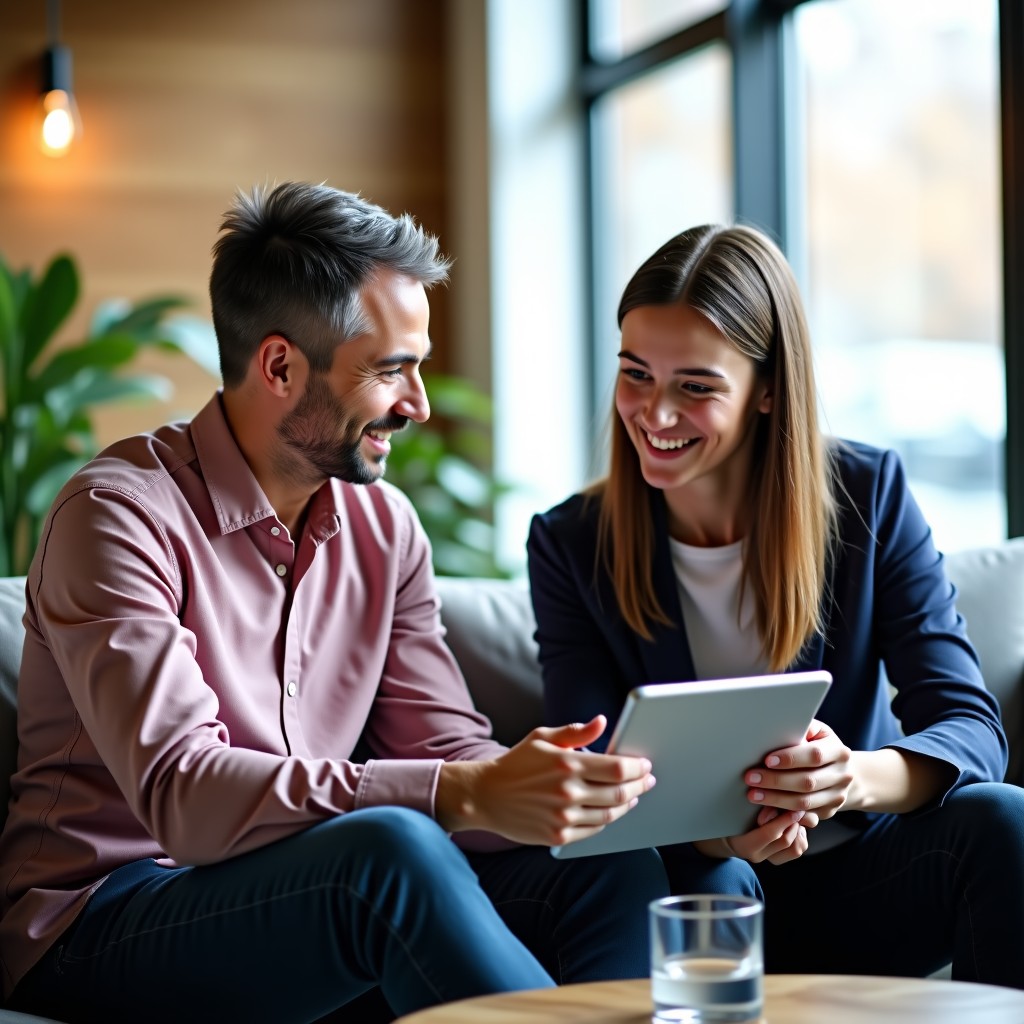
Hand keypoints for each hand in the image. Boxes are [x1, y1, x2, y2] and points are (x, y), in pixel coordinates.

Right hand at [436, 715, 655, 845]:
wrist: (485, 796)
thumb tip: (602, 722)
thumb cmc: (515, 763)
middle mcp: (568, 793)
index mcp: (567, 764)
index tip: (645, 764)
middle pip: (620, 793)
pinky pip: (594, 830)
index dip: (637, 767)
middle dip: (640, 786)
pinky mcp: (558, 836)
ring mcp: (563, 818)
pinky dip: (607, 820)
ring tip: (633, 795)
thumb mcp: (542, 738)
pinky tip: (611, 811)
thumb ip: (575, 731)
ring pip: (610, 814)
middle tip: (648, 780)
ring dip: (627, 804)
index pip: (618, 768)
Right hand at [695, 806, 811, 864]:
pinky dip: (800, 837)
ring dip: (798, 831)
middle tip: (796, 808)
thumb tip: (777, 799)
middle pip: (785, 840)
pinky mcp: (777, 858)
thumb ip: (758, 806)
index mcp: (745, 844)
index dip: (783, 818)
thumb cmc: (732, 814)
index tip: (792, 804)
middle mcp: (757, 855)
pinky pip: (796, 851)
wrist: (726, 834)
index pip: (769, 834)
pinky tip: (795, 826)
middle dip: (793, 822)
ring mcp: (768, 859)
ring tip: (795, 817)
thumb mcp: (740, 808)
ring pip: (795, 848)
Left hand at [745, 719, 852, 820]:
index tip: (767, 760)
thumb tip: (778, 725)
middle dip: (776, 781)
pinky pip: (805, 817)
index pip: (814, 755)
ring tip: (753, 794)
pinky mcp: (828, 812)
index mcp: (839, 752)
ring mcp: (837, 797)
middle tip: (751, 778)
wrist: (846, 774)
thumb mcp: (818, 733)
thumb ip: (802, 728)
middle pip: (807, 782)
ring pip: (805, 803)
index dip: (790, 759)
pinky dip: (785, 815)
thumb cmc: (822, 747)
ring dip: (776, 800)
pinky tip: (766, 811)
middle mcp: (842, 776)